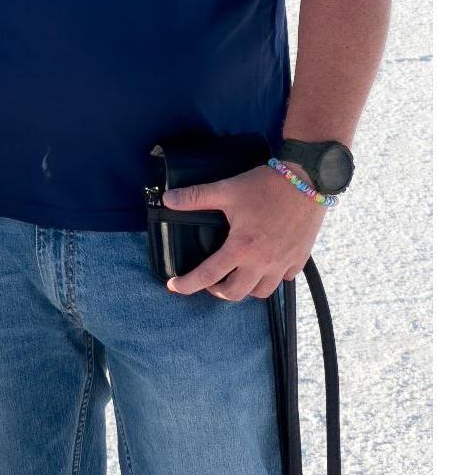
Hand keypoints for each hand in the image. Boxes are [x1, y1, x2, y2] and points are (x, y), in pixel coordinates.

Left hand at [161, 164, 325, 301]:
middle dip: (217, 291)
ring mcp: (283, 264)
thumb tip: (168, 199)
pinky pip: (282, 280)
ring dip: (245, 288)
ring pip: (261, 292)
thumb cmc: (265, 186)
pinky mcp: (299, 260)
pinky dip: (270, 278)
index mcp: (241, 248)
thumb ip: (195, 197)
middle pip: (235, 293)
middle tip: (209, 281)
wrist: (306, 181)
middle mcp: (262, 262)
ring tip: (236, 275)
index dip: (186, 284)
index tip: (174, 286)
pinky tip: (264, 265)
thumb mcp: (226, 190)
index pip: (207, 275)